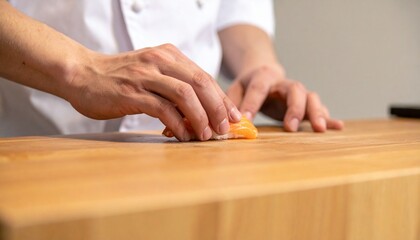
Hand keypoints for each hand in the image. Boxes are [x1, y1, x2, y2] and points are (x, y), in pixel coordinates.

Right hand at [65, 44, 241, 140]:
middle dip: (217, 107)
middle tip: (225, 128)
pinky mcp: (131, 93)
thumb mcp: (151, 73)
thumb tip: (201, 112)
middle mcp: (160, 61)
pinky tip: (183, 136)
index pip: (203, 76)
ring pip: (185, 95)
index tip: (233, 116)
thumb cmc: (119, 79)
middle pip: (200, 83)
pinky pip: (163, 109)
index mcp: (168, 56)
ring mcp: (145, 76)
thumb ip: (174, 86)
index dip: (222, 98)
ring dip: (200, 117)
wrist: (82, 75)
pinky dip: (178, 124)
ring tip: (207, 135)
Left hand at [226, 63, 343, 131]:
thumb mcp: (235, 89)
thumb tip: (227, 121)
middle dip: (294, 108)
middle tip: (290, 127)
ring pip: (311, 97)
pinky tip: (338, 127)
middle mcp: (284, 83)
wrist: (264, 73)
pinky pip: (320, 108)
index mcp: (263, 76)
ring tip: (319, 129)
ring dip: (316, 112)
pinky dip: (329, 117)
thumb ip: (231, 103)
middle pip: (295, 89)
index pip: (258, 88)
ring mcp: (297, 93)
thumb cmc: (248, 84)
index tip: (246, 120)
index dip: (252, 103)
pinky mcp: (306, 103)